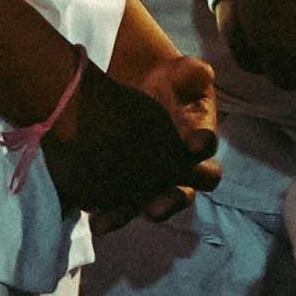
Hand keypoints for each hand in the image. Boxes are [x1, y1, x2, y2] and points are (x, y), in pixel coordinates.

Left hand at [46, 46, 215, 225]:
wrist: (135, 83)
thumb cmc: (167, 82)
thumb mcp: (182, 72)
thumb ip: (194, 73)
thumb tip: (203, 73)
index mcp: (198, 144)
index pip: (206, 150)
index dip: (203, 146)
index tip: (194, 144)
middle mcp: (177, 172)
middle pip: (180, 194)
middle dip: (168, 202)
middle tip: (154, 207)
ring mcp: (150, 183)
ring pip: (145, 207)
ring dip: (127, 215)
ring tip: (105, 222)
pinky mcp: (123, 187)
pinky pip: (116, 207)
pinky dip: (104, 213)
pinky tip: (90, 215)